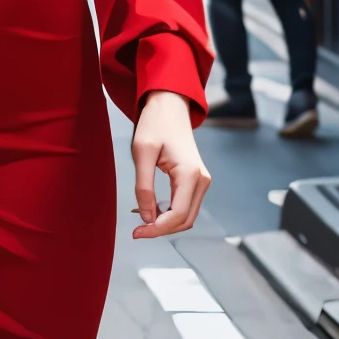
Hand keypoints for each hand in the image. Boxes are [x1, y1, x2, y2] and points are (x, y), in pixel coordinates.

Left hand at [131, 90, 210, 238]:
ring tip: (141, 217)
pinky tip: (151, 208)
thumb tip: (147, 217)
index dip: (156, 229)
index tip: (136, 232)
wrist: (169, 106)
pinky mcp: (197, 179)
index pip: (177, 215)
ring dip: (166, 222)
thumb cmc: (155, 124)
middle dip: (161, 229)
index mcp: (190, 174)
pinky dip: (170, 213)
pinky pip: (186, 205)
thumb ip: (144, 187)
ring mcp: (202, 180)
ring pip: (187, 215)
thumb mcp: (142, 154)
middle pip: (185, 220)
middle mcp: (202, 179)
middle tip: (137, 231)